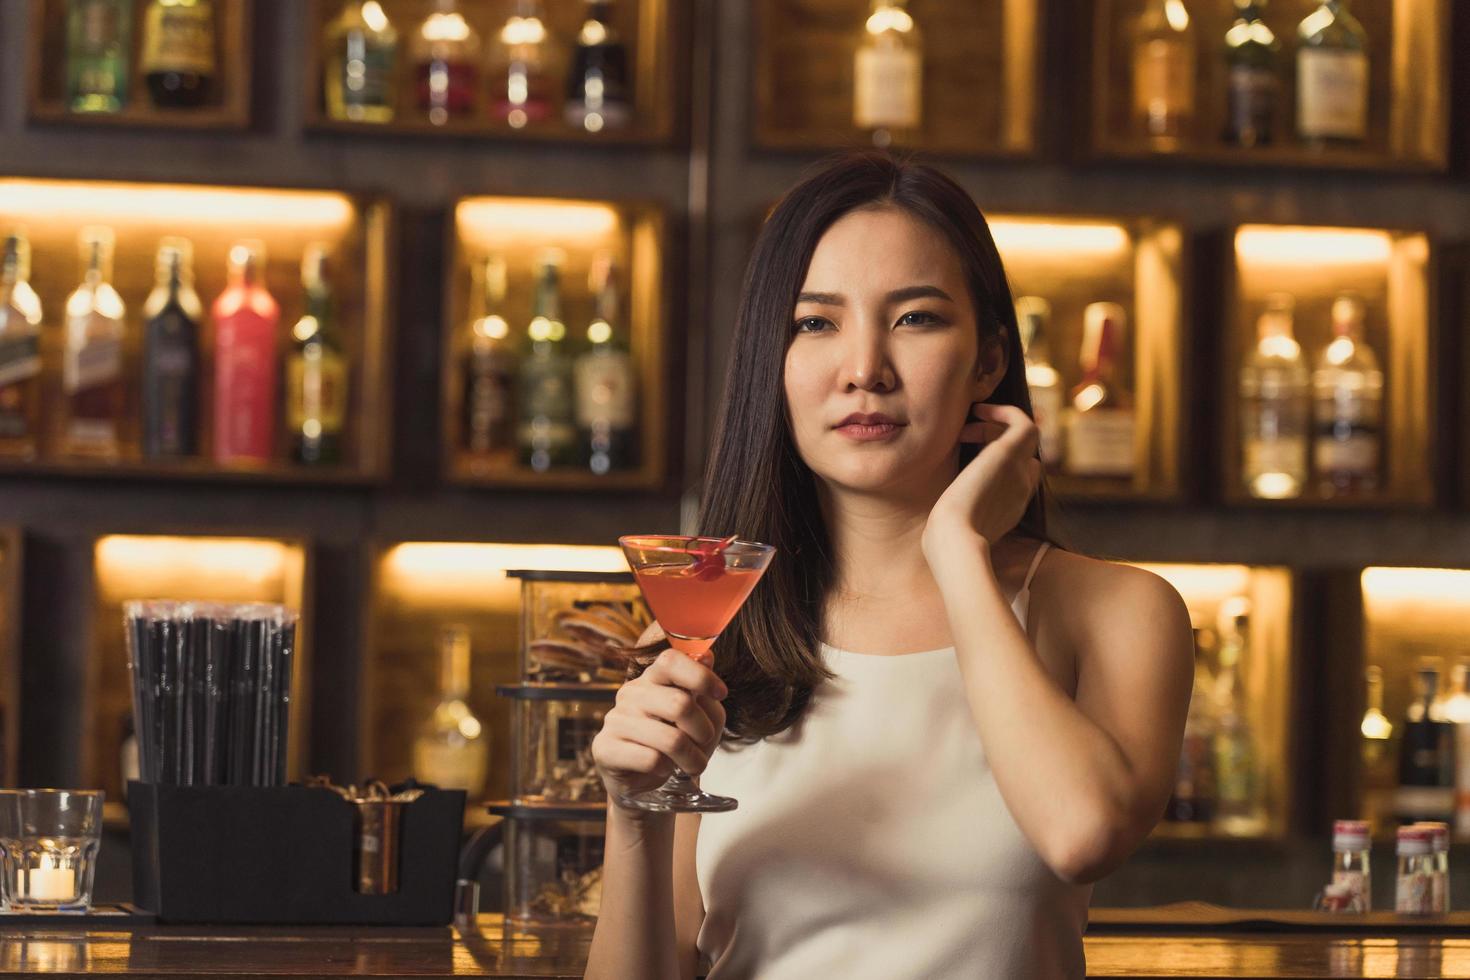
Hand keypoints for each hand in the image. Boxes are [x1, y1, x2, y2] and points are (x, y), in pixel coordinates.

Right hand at [592, 647, 727, 805]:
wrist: (644, 782)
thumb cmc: (675, 744)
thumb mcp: (700, 717)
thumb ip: (703, 691)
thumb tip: (707, 657)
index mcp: (652, 678)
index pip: (670, 661)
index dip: (700, 675)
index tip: (721, 693)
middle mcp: (631, 693)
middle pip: (679, 704)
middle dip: (704, 730)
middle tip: (704, 743)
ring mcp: (615, 719)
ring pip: (671, 739)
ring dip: (692, 758)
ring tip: (693, 765)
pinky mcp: (605, 748)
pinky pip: (651, 760)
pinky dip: (666, 769)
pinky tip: (661, 768)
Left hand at [922, 403, 1040, 564]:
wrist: (954, 540)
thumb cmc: (946, 540)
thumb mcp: (955, 531)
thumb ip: (956, 522)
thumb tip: (935, 527)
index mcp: (1011, 508)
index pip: (1023, 477)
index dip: (1002, 461)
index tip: (971, 456)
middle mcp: (1021, 489)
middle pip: (1024, 453)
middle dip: (998, 439)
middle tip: (966, 437)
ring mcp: (1018, 472)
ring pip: (1025, 436)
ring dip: (998, 423)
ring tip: (969, 425)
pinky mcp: (1009, 455)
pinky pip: (1024, 423)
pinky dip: (1006, 411)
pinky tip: (980, 410)